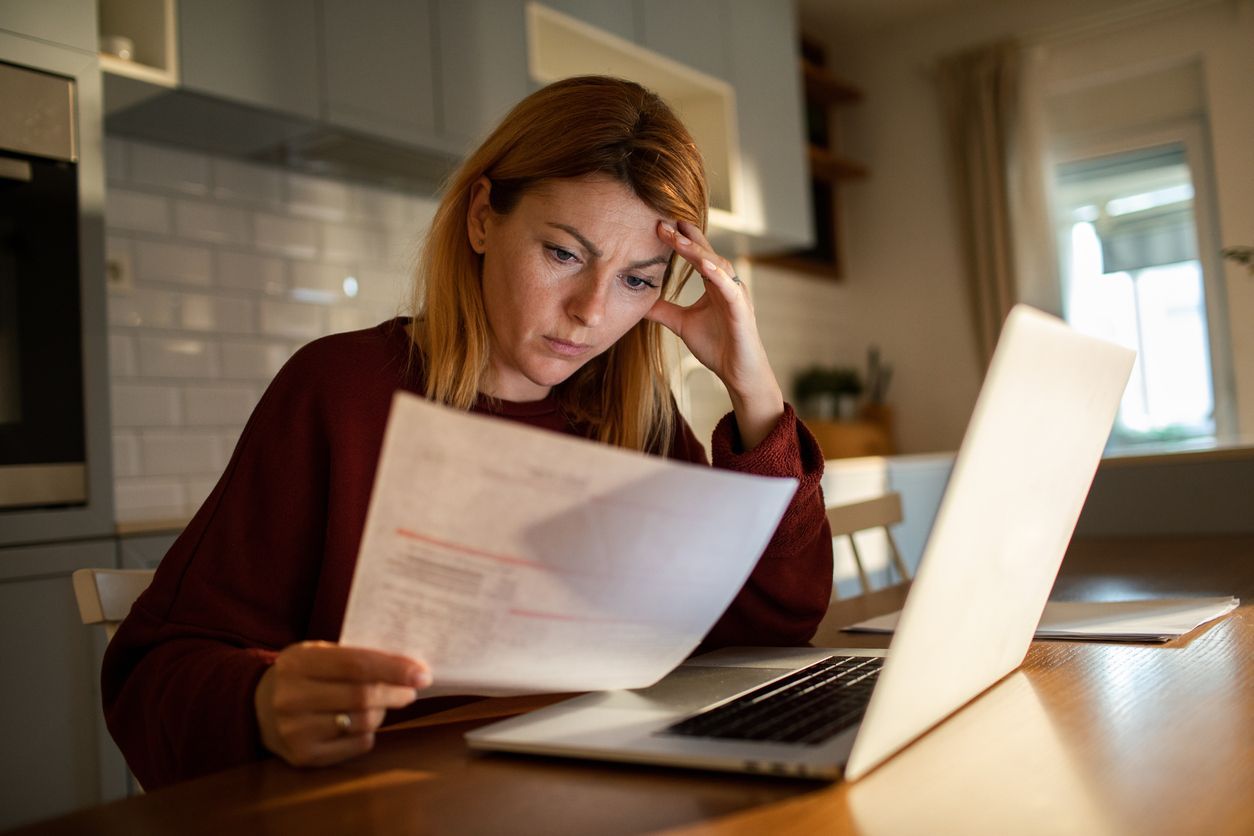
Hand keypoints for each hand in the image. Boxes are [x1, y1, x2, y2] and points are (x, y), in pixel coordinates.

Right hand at [254, 641, 430, 767]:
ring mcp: (295, 730)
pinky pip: (355, 745)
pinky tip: (362, 723)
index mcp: (298, 662)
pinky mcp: (302, 756)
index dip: (394, 669)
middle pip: (362, 696)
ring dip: (382, 713)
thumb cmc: (303, 674)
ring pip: (362, 722)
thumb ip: (354, 657)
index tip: (422, 673)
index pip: (357, 664)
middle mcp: (291, 697)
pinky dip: (368, 733)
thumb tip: (409, 667)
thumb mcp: (318, 654)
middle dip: (395, 692)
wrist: (257, 705)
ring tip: (382, 704)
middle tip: (411, 690)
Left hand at [646, 220, 783, 449]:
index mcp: (713, 283)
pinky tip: (703, 264)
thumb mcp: (681, 324)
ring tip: (678, 238)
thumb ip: (662, 310)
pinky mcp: (741, 309)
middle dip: (685, 237)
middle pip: (705, 253)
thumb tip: (638, 301)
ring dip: (697, 251)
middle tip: (663, 222)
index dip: (681, 238)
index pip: (697, 254)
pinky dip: (717, 274)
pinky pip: (729, 287)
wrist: (737, 372)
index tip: (660, 223)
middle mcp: (726, 283)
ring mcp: (735, 294)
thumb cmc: (716, 346)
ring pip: (717, 264)